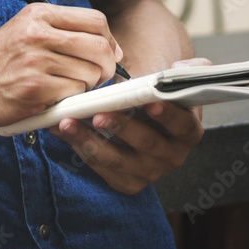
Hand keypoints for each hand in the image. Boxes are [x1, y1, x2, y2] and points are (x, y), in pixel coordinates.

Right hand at [0, 3, 122, 126]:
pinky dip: (68, 101)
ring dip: (84, 87)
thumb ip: (64, 33)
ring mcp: (36, 62)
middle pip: (100, 48)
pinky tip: (50, 98)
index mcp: (38, 15)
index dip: (109, 41)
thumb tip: (114, 49)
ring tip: (63, 88)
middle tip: (94, 78)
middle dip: (105, 68)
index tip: (106, 54)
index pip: (96, 20)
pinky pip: (74, 95)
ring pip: (90, 75)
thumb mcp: (24, 31)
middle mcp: (38, 34)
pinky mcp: (35, 90)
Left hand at [48, 57, 209, 194]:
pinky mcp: (124, 180)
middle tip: (99, 115)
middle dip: (121, 128)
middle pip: (146, 144)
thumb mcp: (176, 79)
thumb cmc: (156, 93)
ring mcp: (147, 172)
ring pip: (116, 159)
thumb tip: (179, 67)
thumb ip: (189, 69)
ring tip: (67, 122)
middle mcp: (171, 156)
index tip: (150, 103)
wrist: (142, 113)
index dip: (167, 115)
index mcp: (187, 131)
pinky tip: (60, 130)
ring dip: (89, 140)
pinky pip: (98, 166)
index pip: (182, 125)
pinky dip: (77, 147)